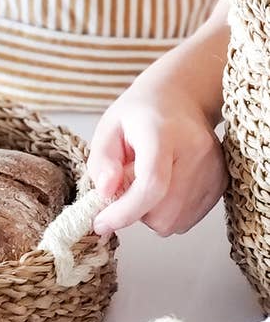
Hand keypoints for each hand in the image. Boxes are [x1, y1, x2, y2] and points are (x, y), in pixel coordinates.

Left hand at [87, 79, 227, 236]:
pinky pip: (187, 219)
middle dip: (134, 210)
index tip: (100, 223)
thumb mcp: (108, 128)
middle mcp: (195, 152)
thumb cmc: (139, 114)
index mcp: (163, 133)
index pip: (152, 184)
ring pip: (175, 222)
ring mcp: (213, 169)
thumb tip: (106, 192)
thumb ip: (102, 161)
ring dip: (151, 213)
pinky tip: (164, 185)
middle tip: (126, 185)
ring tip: (146, 181)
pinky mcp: (222, 183)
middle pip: (163, 212)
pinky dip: (168, 211)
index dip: (124, 212)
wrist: (180, 98)